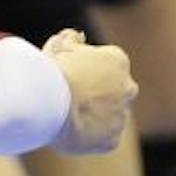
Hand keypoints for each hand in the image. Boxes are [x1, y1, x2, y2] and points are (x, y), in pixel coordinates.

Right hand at [44, 30, 136, 153]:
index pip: (104, 63)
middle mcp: (127, 87)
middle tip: (65, 96)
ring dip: (92, 116)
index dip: (81, 68)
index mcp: (117, 60)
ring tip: (63, 116)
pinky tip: (68, 131)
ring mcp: (121, 116)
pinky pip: (101, 138)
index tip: (63, 73)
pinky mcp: (111, 140)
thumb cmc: (50, 72)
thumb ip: (69, 40)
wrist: (47, 105)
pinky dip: (88, 136)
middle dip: (94, 93)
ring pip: (107, 116)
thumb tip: (74, 35)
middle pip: (111, 90)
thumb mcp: (57, 48)